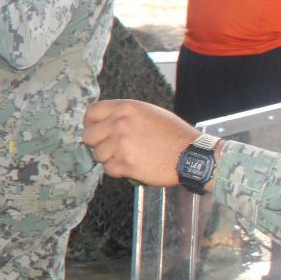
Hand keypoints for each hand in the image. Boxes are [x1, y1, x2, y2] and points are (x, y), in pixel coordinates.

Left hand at [81, 99, 199, 186]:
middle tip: (110, 148)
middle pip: (88, 136)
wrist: (191, 154)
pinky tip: (132, 167)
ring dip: (109, 159)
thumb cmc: (173, 134)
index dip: (90, 123)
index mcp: (126, 108)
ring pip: (98, 155)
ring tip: (127, 158)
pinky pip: (109, 169)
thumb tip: (104, 122)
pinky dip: (118, 171)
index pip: (92, 112)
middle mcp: (120, 124)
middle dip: (97, 144)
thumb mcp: (149, 113)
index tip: (95, 131)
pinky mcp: (126, 164)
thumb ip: (124, 115)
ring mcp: (122, 144)